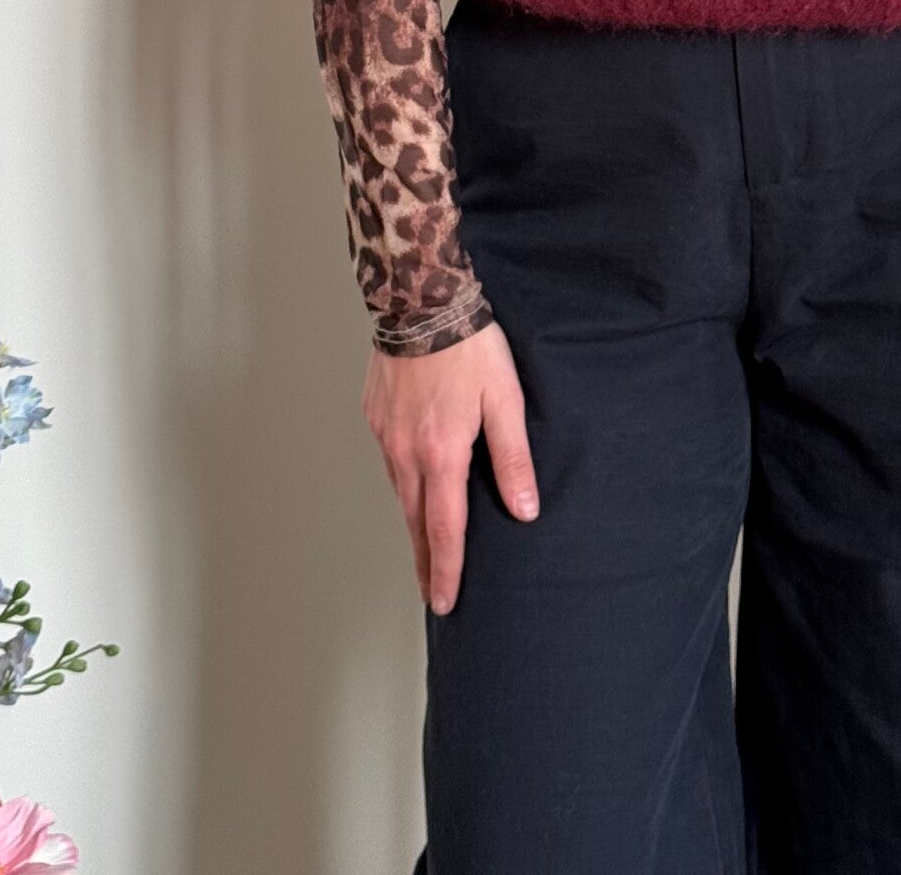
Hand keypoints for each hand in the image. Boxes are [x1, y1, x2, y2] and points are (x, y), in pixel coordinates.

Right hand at [362, 319, 538, 614]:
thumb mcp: (506, 400)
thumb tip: (524, 510)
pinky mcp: (375, 414)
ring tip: (425, 546)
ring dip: (413, 522)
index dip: (446, 570)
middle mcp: (406, 451)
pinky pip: (390, 460)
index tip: (444, 602)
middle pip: (415, 521)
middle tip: (431, 592)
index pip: (444, 530)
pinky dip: (402, 481)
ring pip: (400, 491)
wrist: (421, 297)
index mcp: (441, 454)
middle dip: (425, 560)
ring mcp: (386, 432)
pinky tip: (413, 482)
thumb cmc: (470, 345)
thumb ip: (513, 457)